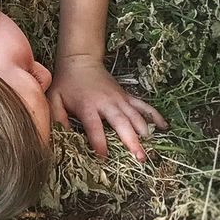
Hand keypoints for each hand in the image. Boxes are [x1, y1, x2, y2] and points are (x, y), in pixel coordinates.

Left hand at [47, 55, 166, 161]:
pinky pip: (144, 106)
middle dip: (131, 141)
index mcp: (88, 106)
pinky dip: (155, 115)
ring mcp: (120, 99)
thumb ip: (57, 117)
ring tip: (151, 149)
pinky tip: (164, 127)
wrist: (80, 61)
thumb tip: (63, 137)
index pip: (95, 128)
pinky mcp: (126, 96)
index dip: (99, 143)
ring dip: (145, 132)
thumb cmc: (66, 84)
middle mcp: (107, 103)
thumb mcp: (54, 98)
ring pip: (136, 116)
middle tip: (140, 158)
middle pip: (122, 123)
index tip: (104, 157)